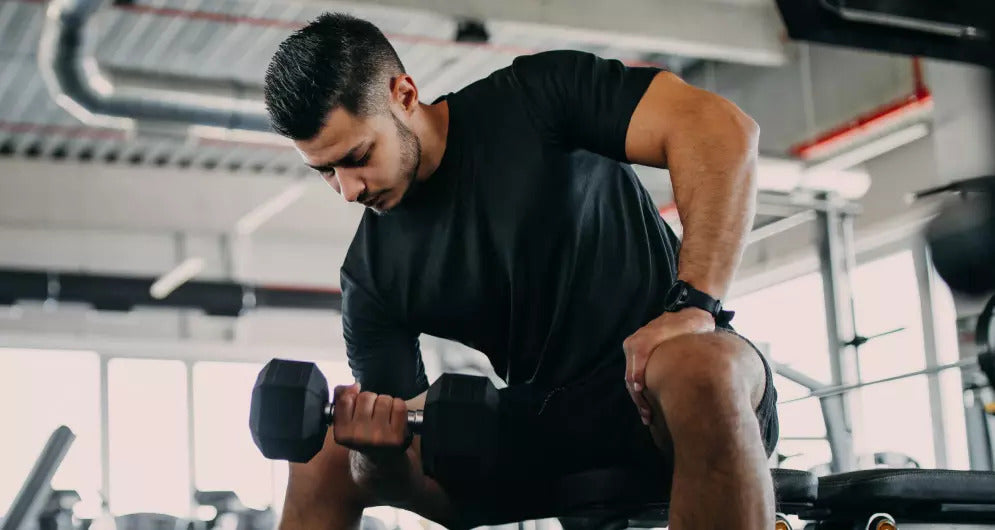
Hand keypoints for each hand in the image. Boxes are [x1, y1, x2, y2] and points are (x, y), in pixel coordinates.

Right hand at [332, 383, 410, 457]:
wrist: (381, 459)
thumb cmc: (363, 434)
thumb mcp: (345, 420)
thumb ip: (341, 398)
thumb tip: (354, 386)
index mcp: (342, 432)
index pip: (346, 399)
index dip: (353, 396)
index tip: (357, 403)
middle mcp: (358, 436)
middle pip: (366, 396)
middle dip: (371, 400)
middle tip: (372, 412)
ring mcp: (378, 437)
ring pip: (384, 399)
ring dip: (385, 402)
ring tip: (383, 415)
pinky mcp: (396, 436)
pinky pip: (399, 406)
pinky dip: (398, 406)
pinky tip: (393, 417)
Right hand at [622, 307, 714, 424]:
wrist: (689, 315)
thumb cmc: (693, 325)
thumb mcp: (694, 328)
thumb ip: (691, 342)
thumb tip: (693, 360)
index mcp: (648, 335)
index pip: (638, 352)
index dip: (637, 372)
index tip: (641, 390)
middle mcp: (636, 341)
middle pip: (631, 371)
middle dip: (638, 395)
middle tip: (647, 414)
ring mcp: (634, 349)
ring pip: (631, 377)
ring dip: (637, 398)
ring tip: (647, 416)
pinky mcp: (637, 357)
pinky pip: (634, 376)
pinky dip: (639, 392)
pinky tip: (646, 407)